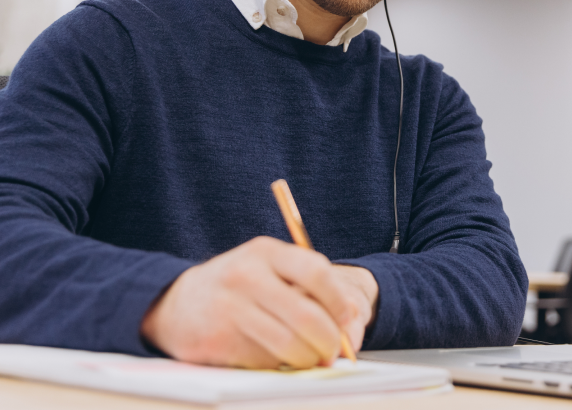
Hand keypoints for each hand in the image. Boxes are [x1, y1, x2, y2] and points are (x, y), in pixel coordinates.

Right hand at [140, 236, 372, 368]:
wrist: (176, 303)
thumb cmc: (237, 285)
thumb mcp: (267, 267)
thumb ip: (306, 284)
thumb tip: (350, 316)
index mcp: (264, 252)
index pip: (315, 272)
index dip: (337, 299)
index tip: (346, 316)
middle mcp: (246, 276)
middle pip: (305, 315)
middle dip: (329, 339)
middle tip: (335, 350)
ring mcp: (229, 309)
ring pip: (287, 344)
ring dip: (308, 358)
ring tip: (311, 358)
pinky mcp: (217, 341)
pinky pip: (264, 361)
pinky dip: (278, 365)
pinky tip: (275, 357)